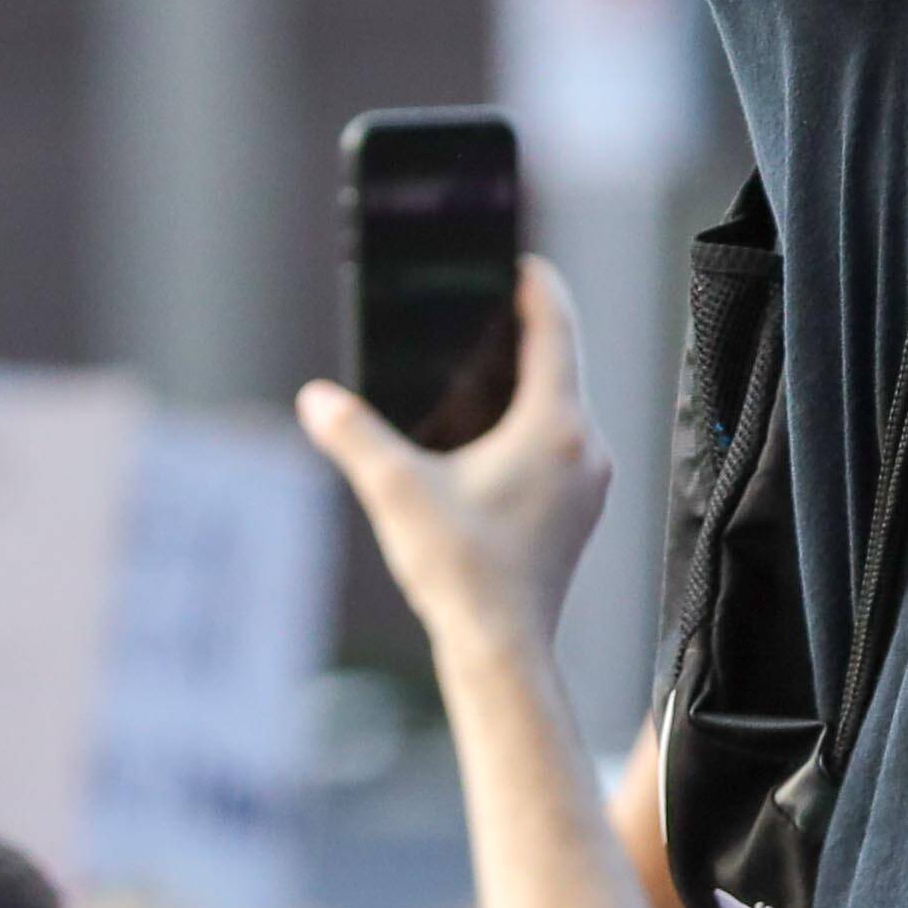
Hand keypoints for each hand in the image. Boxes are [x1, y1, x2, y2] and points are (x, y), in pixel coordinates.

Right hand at [299, 258, 609, 658]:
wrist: (502, 647)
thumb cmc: (462, 571)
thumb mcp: (397, 491)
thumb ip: (354, 436)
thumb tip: (316, 399)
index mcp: (556, 426)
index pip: (556, 331)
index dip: (537, 288)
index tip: (520, 260)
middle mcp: (587, 446)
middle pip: (561, 366)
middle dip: (522, 334)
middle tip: (485, 305)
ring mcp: (590, 480)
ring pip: (563, 407)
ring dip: (527, 382)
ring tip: (481, 363)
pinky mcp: (580, 508)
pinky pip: (562, 442)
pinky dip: (532, 422)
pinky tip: (490, 431)